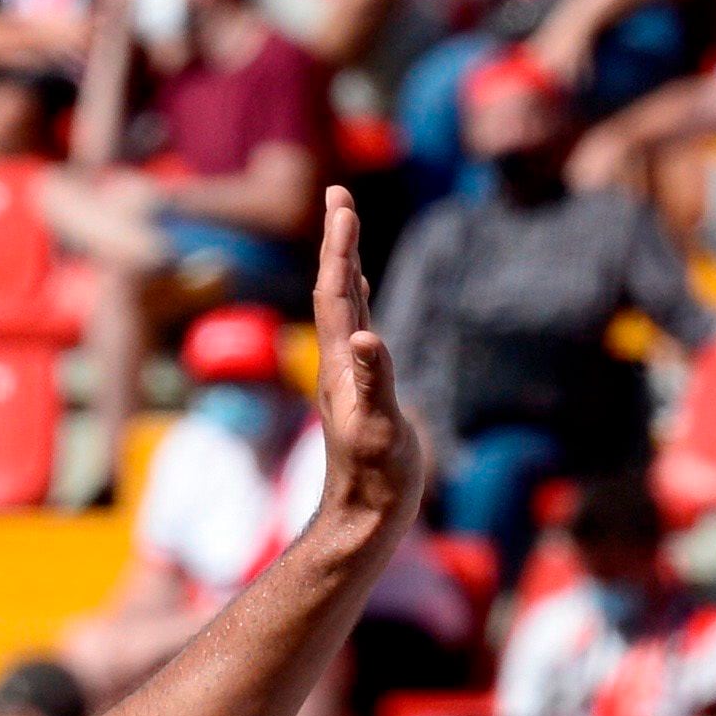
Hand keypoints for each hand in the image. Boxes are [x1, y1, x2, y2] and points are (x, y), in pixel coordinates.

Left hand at [309, 187, 426, 545]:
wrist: (361, 520)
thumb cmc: (376, 480)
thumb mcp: (380, 429)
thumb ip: (375, 381)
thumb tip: (366, 336)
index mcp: (342, 365)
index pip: (338, 293)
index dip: (341, 247)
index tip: (342, 201)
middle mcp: (338, 364)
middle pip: (335, 290)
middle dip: (338, 241)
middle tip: (339, 195)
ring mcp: (346, 378)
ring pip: (344, 309)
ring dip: (346, 266)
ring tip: (346, 231)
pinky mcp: (359, 393)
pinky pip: (356, 334)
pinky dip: (358, 305)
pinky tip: (362, 302)